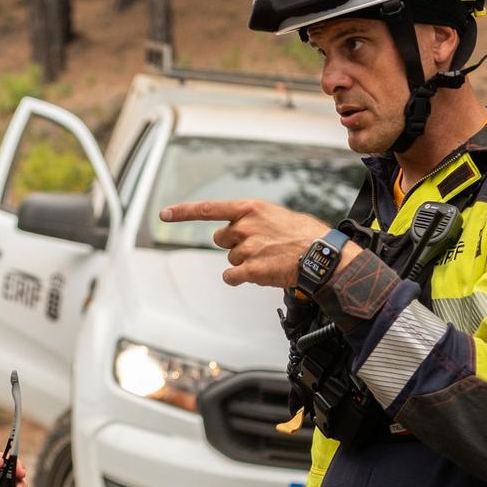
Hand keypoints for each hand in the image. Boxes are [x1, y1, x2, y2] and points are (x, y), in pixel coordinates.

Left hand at [159, 199, 344, 288]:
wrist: (321, 255)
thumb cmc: (303, 234)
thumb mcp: (275, 215)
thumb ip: (252, 220)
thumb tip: (235, 229)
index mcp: (250, 208)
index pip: (209, 209)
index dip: (183, 212)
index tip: (165, 214)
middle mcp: (244, 226)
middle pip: (221, 239)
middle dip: (234, 244)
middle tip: (259, 246)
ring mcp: (247, 248)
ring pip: (231, 260)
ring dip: (245, 262)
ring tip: (269, 259)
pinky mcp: (251, 270)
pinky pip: (231, 277)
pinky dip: (239, 279)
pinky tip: (258, 275)